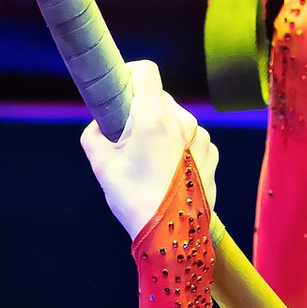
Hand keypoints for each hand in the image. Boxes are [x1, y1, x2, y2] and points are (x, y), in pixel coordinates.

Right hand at [81, 58, 216, 235]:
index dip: (130, 73)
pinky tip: (168, 172)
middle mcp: (183, 121)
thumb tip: (99, 124)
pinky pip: (192, 139)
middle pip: (160, 97)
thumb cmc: (133, 198)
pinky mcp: (212, 154)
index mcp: (154, 116)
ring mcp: (202, 137)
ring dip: (162, 130)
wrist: (171, 236)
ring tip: (148, 160)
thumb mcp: (100, 165)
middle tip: (127, 135)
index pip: (146, 71)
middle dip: (142, 109)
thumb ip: (94, 134)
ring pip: (176, 120)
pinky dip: (179, 147)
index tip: (121, 87)